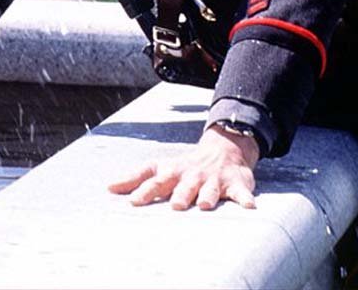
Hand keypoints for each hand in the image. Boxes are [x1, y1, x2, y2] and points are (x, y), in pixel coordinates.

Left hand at [107, 125, 259, 210]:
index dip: (146, 191)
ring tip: (206, 204)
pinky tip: (249, 206)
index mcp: (173, 173)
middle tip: (175, 206)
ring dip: (208, 195)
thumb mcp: (160, 167)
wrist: (222, 150)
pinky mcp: (235, 184)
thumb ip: (136, 178)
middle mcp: (193, 176)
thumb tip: (109, 187)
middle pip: (185, 186)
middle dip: (181, 195)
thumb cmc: (184, 167)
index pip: (157, 181)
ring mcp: (214, 179)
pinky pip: (241, 192)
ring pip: (211, 188)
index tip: (134, 201)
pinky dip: (245, 198)